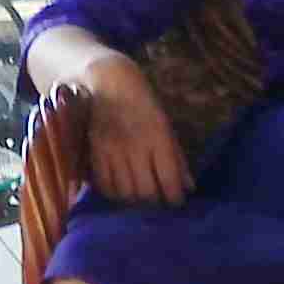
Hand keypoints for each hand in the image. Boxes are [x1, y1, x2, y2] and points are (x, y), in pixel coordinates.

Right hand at [75, 54, 189, 205]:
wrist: (106, 80)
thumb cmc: (142, 102)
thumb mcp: (165, 125)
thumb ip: (176, 157)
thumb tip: (189, 187)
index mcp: (158, 136)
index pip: (169, 179)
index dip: (174, 197)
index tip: (175, 201)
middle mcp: (135, 146)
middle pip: (145, 192)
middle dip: (154, 202)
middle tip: (158, 202)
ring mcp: (112, 150)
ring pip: (124, 192)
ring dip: (134, 200)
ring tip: (139, 199)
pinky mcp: (94, 152)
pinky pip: (104, 184)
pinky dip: (113, 193)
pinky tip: (120, 191)